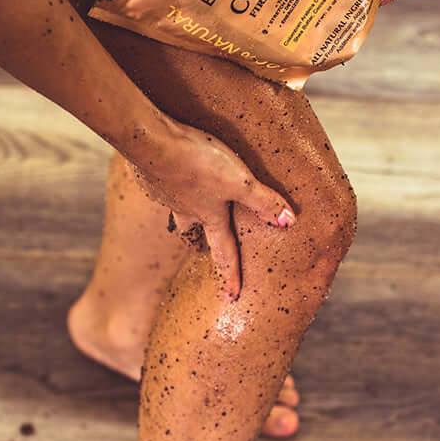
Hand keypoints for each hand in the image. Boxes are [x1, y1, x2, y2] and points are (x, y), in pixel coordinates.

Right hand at [128, 120, 294, 300]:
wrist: (151, 142)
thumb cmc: (197, 162)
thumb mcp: (239, 181)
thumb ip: (262, 200)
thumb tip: (288, 221)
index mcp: (208, 215)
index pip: (223, 253)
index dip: (230, 276)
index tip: (231, 298)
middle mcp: (184, 209)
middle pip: (192, 234)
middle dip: (198, 245)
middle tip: (200, 251)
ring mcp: (165, 192)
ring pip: (176, 210)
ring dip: (183, 213)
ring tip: (187, 208)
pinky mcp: (151, 174)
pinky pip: (162, 185)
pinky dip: (168, 185)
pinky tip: (169, 172)